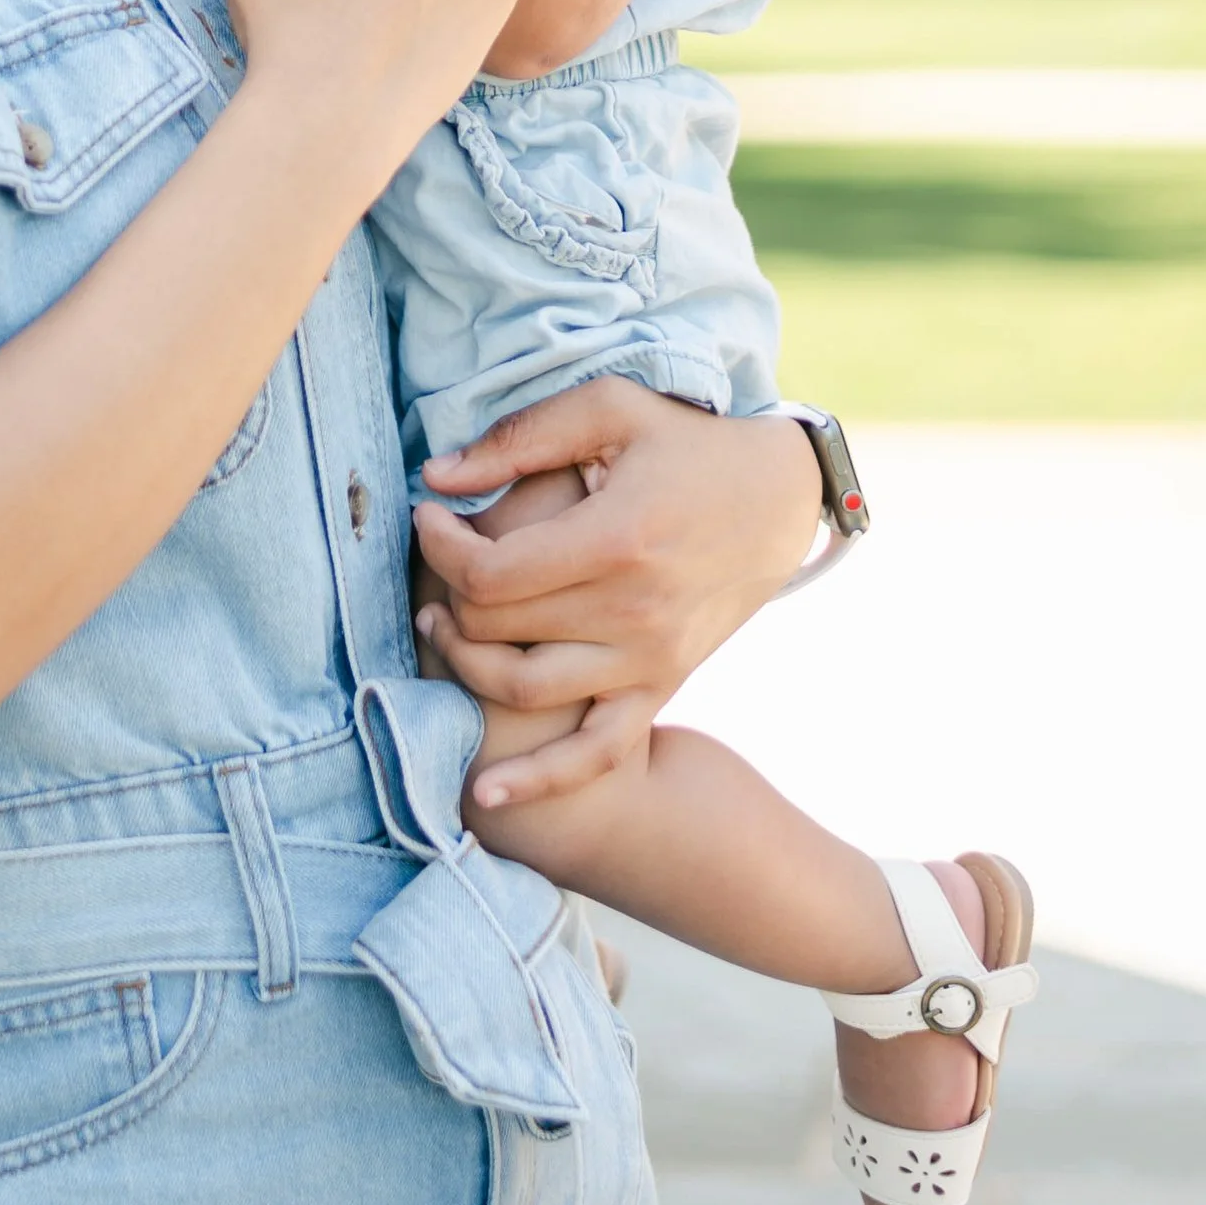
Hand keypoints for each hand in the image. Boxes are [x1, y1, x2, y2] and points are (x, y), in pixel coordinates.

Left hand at [412, 381, 821, 803]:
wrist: (778, 500)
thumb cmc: (686, 444)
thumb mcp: (610, 409)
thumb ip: (520, 439)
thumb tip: (436, 477)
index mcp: (616, 538)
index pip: (490, 572)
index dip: (439, 546)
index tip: (427, 516)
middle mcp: (632, 610)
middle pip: (497, 629)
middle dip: (445, 593)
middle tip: (432, 562)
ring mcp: (648, 658)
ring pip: (525, 687)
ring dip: (465, 665)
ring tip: (441, 625)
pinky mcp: (661, 685)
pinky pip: (597, 752)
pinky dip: (541, 779)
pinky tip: (487, 795)